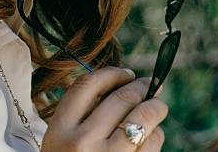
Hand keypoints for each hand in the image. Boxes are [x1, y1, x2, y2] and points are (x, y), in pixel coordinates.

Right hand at [42, 67, 167, 150]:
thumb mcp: (61, 144)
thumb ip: (80, 116)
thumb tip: (120, 85)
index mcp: (60, 130)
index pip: (88, 86)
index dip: (112, 74)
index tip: (126, 73)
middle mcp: (83, 142)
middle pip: (120, 98)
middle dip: (140, 87)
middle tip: (149, 85)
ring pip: (143, 118)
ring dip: (155, 110)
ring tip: (157, 109)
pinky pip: (153, 144)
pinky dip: (157, 136)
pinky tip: (154, 137)